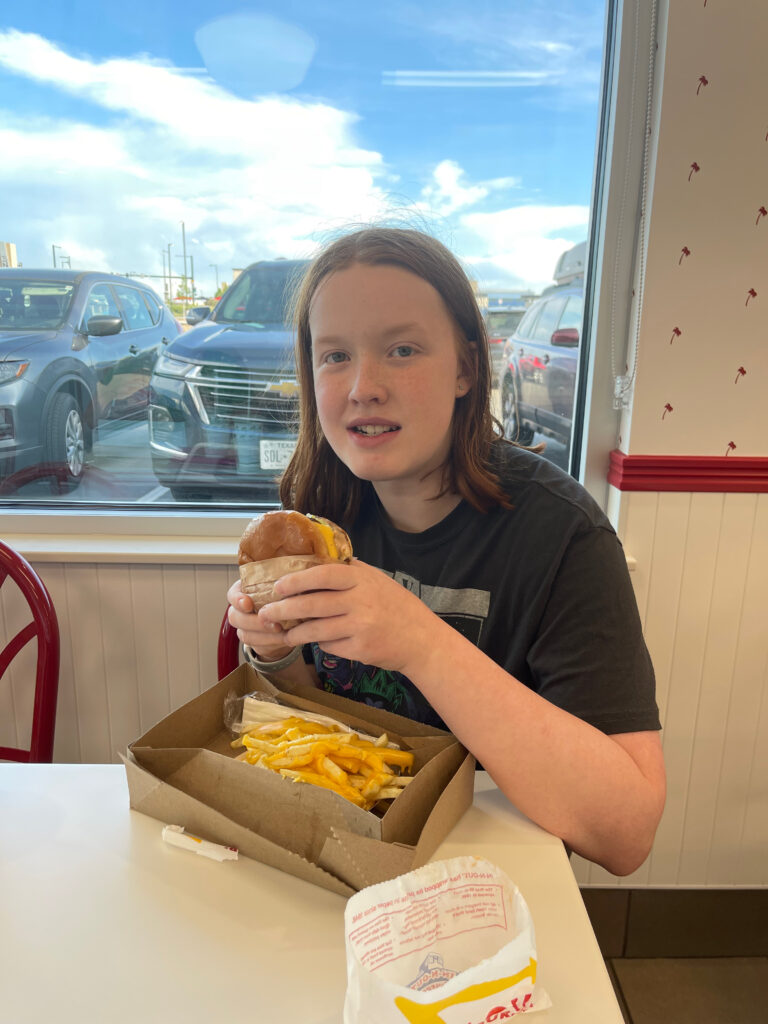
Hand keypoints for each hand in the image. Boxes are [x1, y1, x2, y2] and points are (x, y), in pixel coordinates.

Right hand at [226, 579, 295, 659]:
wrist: (289, 615)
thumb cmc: (285, 594)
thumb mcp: (284, 584)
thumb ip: (283, 582)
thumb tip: (289, 581)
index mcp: (243, 591)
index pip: (232, 595)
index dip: (237, 600)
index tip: (247, 603)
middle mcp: (240, 610)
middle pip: (235, 617)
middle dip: (254, 621)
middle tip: (273, 622)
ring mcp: (244, 627)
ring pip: (245, 634)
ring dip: (264, 635)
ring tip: (282, 631)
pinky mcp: (253, 641)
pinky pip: (256, 645)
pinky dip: (271, 643)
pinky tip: (284, 638)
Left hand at [258, 559, 440, 674]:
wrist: (422, 640)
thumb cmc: (397, 606)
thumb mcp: (377, 580)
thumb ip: (350, 572)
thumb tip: (317, 561)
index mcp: (361, 579)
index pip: (322, 575)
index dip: (296, 580)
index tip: (277, 586)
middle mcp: (360, 602)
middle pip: (312, 605)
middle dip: (284, 610)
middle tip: (266, 613)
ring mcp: (360, 627)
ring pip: (316, 629)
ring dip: (294, 633)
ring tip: (282, 633)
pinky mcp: (360, 649)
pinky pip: (330, 646)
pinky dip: (320, 644)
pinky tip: (315, 642)